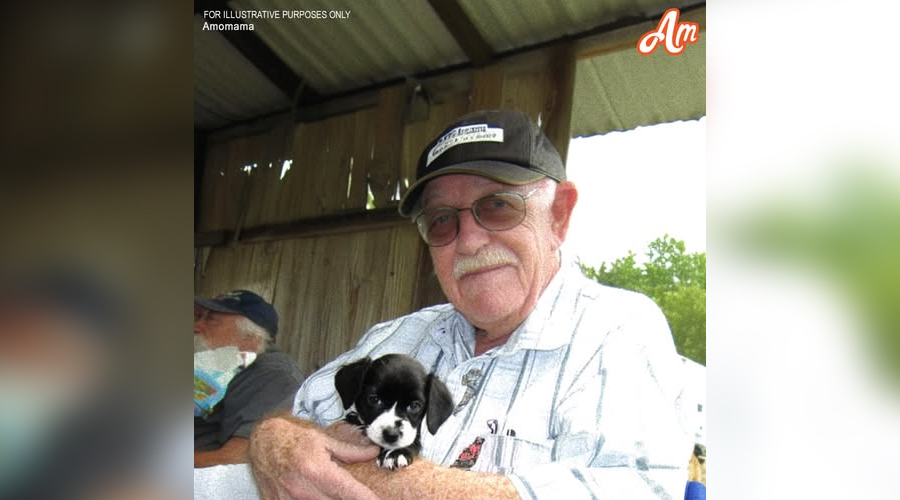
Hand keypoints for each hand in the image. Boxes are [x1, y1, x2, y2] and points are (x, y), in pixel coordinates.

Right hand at [249, 416, 380, 499]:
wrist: (262, 443)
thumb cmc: (292, 439)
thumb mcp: (323, 440)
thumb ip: (349, 450)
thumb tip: (373, 452)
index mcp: (316, 470)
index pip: (347, 492)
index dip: (365, 499)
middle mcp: (302, 489)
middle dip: (351, 499)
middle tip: (360, 495)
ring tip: (338, 493)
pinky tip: (321, 494)